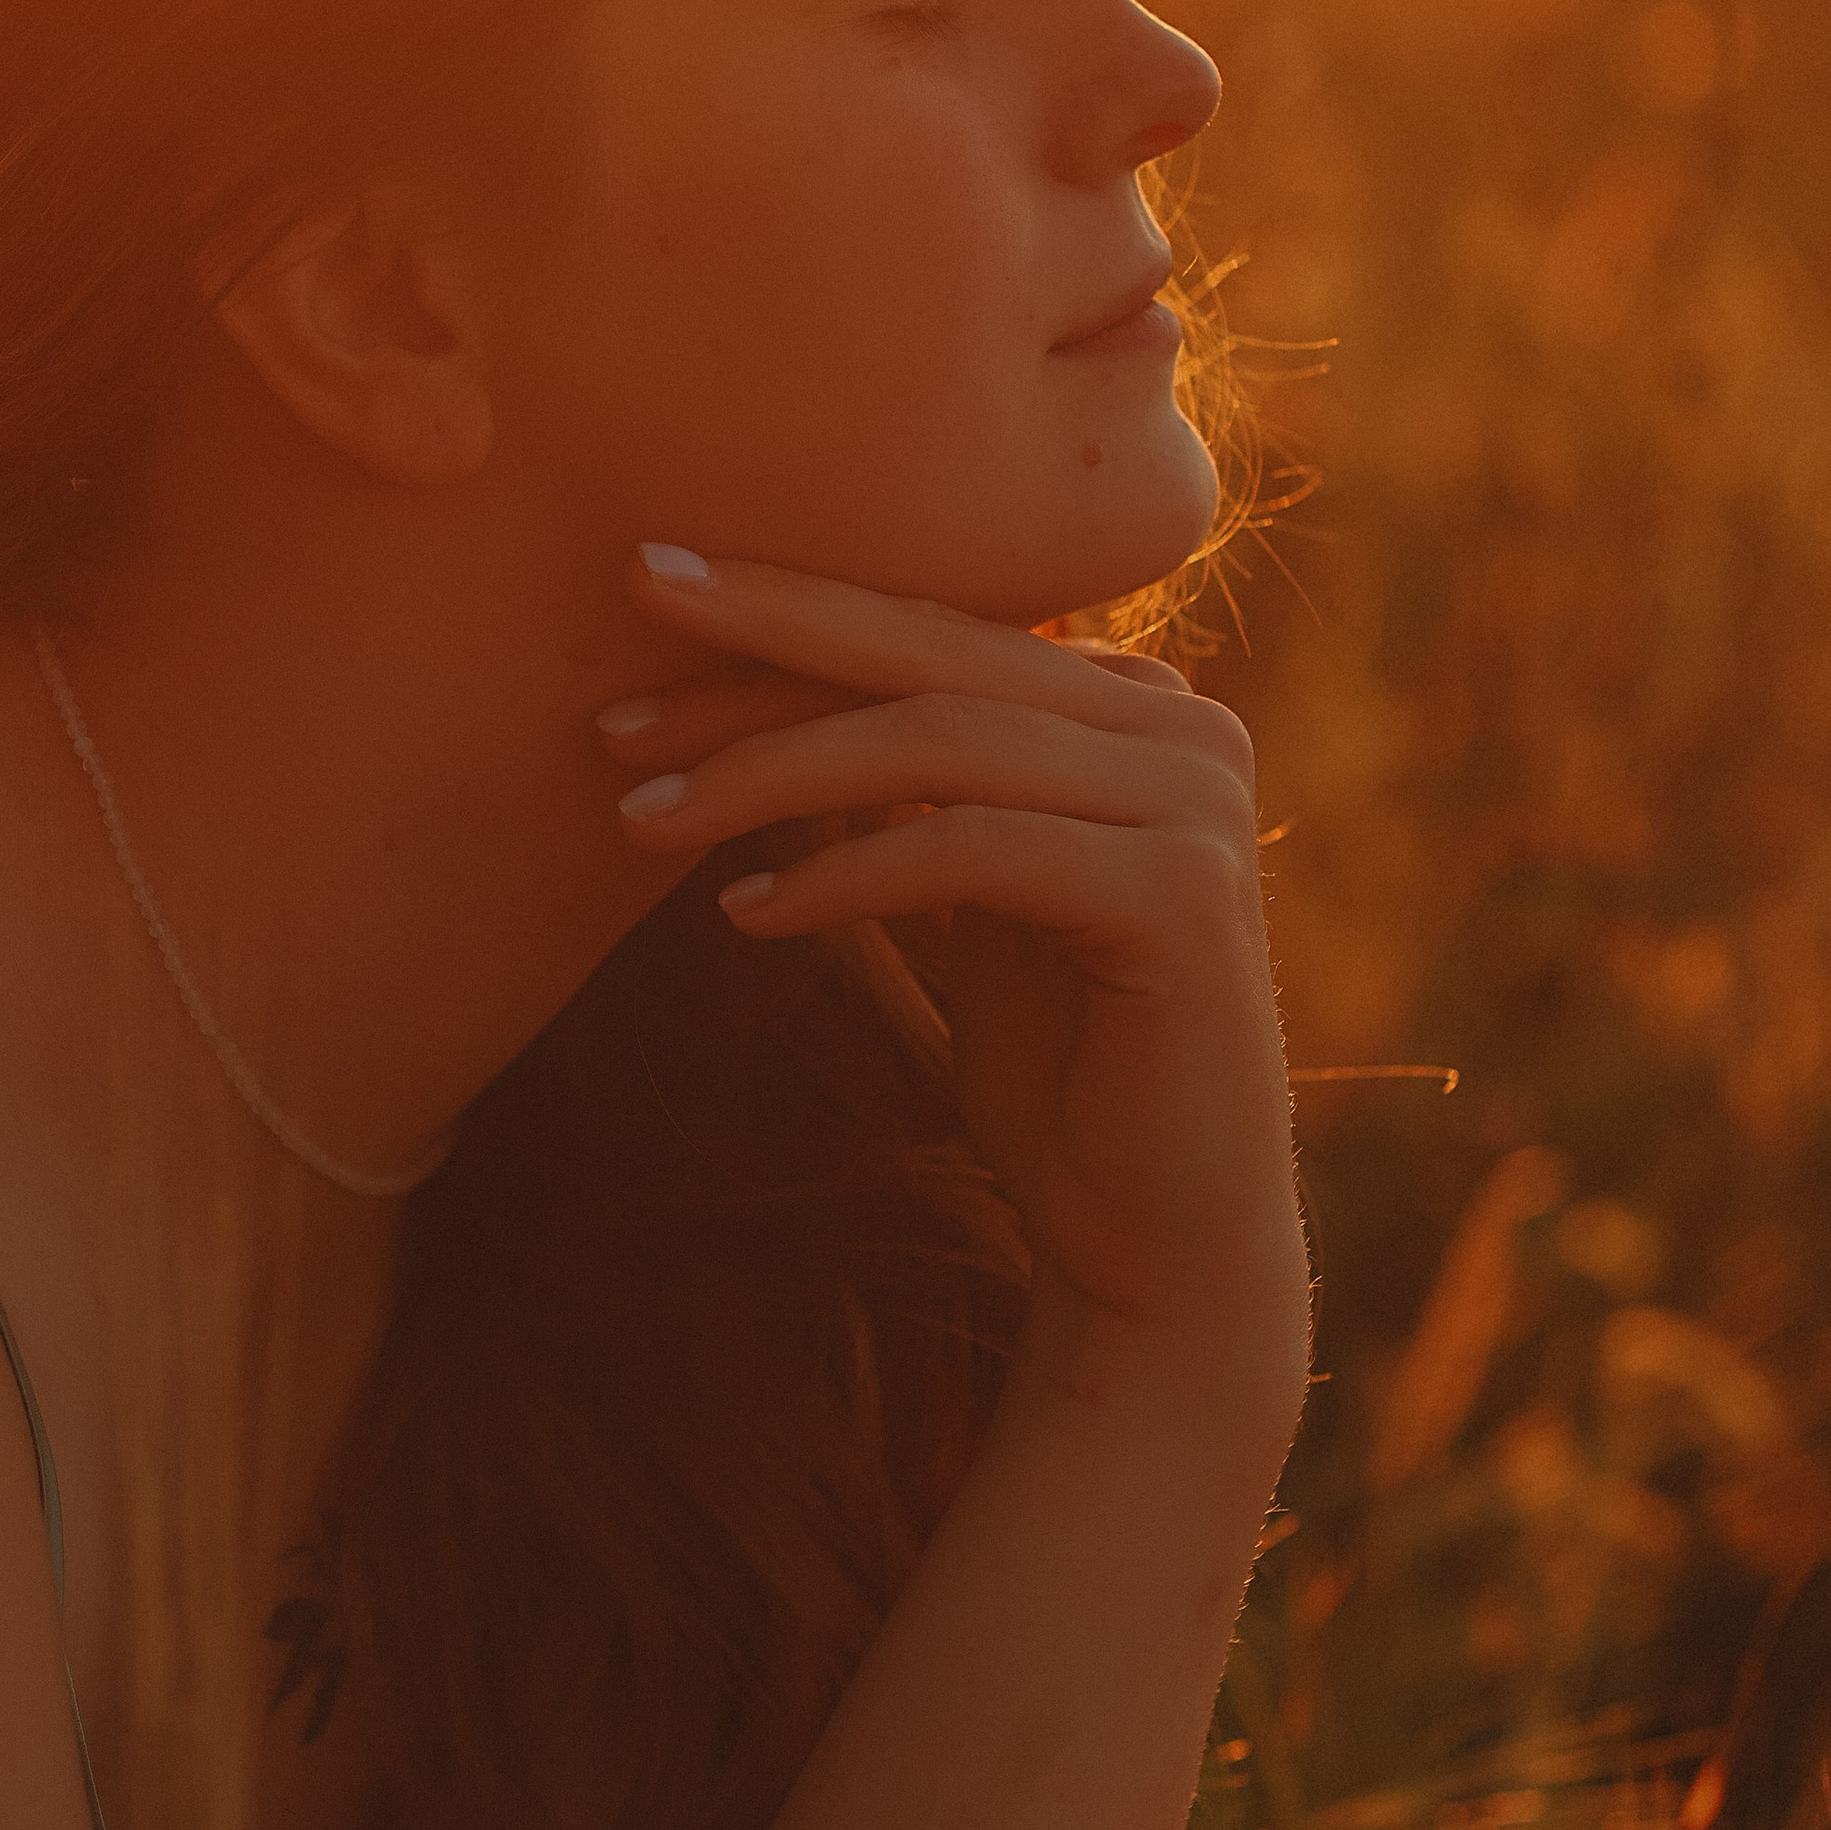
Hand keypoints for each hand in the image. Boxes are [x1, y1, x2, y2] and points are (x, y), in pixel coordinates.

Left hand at [602, 549, 1306, 1390]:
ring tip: (641, 812)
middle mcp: (1182, 728)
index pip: (933, 631)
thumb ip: (926, 782)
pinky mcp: (1179, 898)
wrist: (1166, 1243)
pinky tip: (744, 913)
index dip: (786, 613)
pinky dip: (846, 874)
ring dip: (773, 769)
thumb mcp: (974, 893)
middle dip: (771, 622)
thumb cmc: (1055, 1071)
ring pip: (942, 741)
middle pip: (938, 647)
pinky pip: (973, 850)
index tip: (644, 591)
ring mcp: (1192, 806)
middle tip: (637, 586)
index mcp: (1133, 707)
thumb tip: (770, 683)